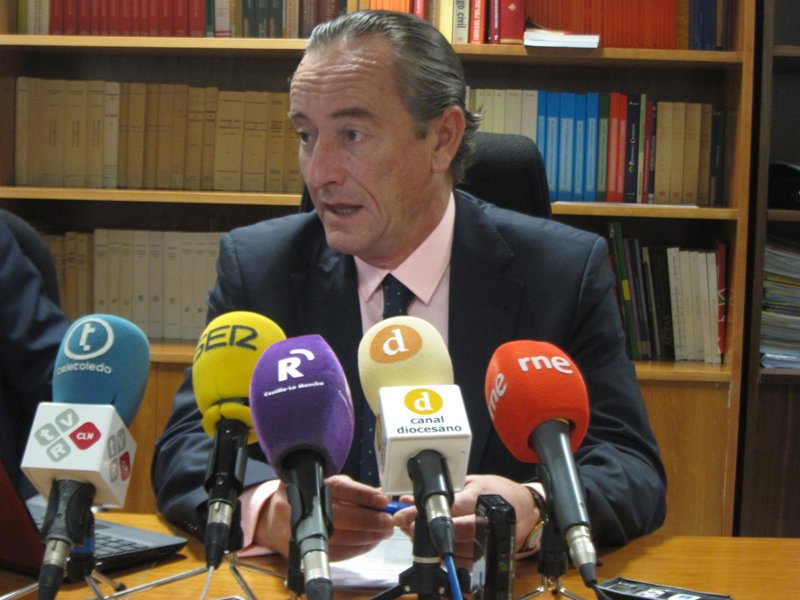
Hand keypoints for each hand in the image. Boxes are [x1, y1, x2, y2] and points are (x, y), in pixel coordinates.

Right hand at [253, 474, 395, 560]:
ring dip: (367, 537)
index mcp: (306, 484)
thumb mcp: (325, 483)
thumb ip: (351, 488)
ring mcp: (297, 531)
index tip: (382, 500)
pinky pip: (334, 553)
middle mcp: (299, 507)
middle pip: (340, 517)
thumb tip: (379, 495)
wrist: (273, 519)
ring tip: (383, 533)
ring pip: (339, 538)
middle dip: (369, 520)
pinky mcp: (300, 551)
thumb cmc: (305, 497)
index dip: (363, 494)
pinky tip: (369, 543)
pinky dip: (356, 549)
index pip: (339, 488)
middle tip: (387, 521)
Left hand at [392, 474, 540, 557]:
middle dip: (423, 531)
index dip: (420, 513)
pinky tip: (440, 549)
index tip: (403, 516)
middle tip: (407, 527)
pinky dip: (449, 558)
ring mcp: (490, 542)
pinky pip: (465, 564)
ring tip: (420, 536)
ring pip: (454, 552)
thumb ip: (446, 491)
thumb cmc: (501, 492)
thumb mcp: (473, 482)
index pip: (445, 508)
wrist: (530, 509)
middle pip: (448, 533)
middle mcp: (485, 523)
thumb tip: (413, 496)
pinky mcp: (492, 557)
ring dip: (433, 546)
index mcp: (479, 499)